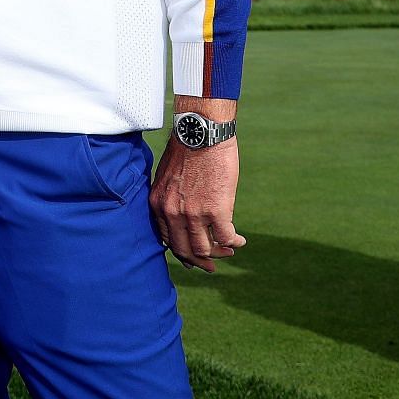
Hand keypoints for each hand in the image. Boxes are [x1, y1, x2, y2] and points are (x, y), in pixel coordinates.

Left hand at [149, 136, 244, 272]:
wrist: (201, 133)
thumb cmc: (187, 149)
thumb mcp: (166, 177)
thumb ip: (170, 197)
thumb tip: (180, 211)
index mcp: (158, 204)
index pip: (167, 239)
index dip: (181, 252)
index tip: (192, 257)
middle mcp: (171, 213)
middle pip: (184, 250)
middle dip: (199, 261)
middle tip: (212, 265)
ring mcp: (193, 214)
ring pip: (205, 249)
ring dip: (219, 253)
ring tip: (230, 250)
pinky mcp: (216, 210)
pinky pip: (225, 238)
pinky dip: (234, 242)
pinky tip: (240, 240)